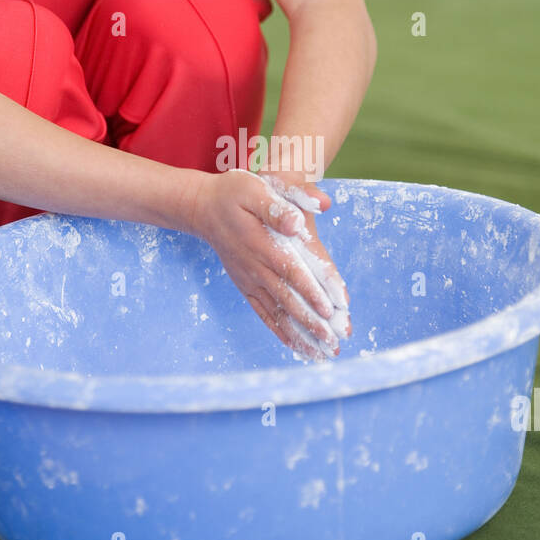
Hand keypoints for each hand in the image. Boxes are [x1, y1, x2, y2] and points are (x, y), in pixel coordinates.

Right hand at [189, 168, 349, 359]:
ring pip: (279, 312)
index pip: (294, 269)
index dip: (314, 288)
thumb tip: (303, 215)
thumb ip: (283, 198)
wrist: (203, 209)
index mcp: (264, 242)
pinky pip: (265, 314)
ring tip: (325, 353)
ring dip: (302, 334)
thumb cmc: (235, 193)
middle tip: (336, 342)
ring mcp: (251, 281)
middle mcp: (258, 268)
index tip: (334, 308)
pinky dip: (282, 332)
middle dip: (314, 322)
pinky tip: (299, 348)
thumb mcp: (256, 186)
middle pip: (289, 299)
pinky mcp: (247, 287)